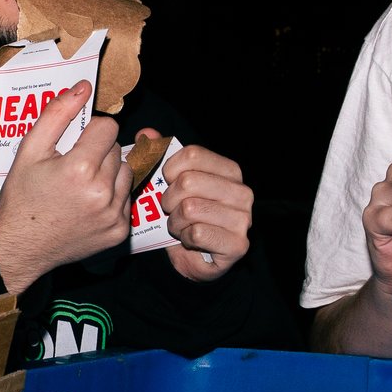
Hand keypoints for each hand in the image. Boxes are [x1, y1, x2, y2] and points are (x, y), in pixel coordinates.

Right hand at [0, 81, 130, 291]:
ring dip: (109, 173)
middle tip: (72, 167)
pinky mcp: (120, 231)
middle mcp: (103, 192)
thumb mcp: (30, 150)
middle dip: (97, 152)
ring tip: (81, 185)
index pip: (107, 127)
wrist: (20, 246)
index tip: (74, 143)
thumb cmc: (22, 196)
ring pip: (126, 173)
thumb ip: (57, 114)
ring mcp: (114, 215)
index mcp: (80, 168)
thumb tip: (83, 87)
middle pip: (116, 149)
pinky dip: (111, 198)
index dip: (89, 131)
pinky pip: (126, 200)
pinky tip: (87, 204)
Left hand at [151, 135, 252, 280]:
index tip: (168, 183)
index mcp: (229, 171)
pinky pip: (197, 233)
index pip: (192, 154)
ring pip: (190, 209)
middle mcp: (242, 192)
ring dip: (175, 221)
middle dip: (169, 199)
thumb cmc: (182, 216)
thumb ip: (158, 155)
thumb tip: (147, 134)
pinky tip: (190, 240)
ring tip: (180, 226)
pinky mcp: (238, 244)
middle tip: (170, 209)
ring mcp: (243, 219)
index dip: (169, 170)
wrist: (193, 257)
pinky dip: (184, 238)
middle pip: (188, 181)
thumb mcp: (168, 184)